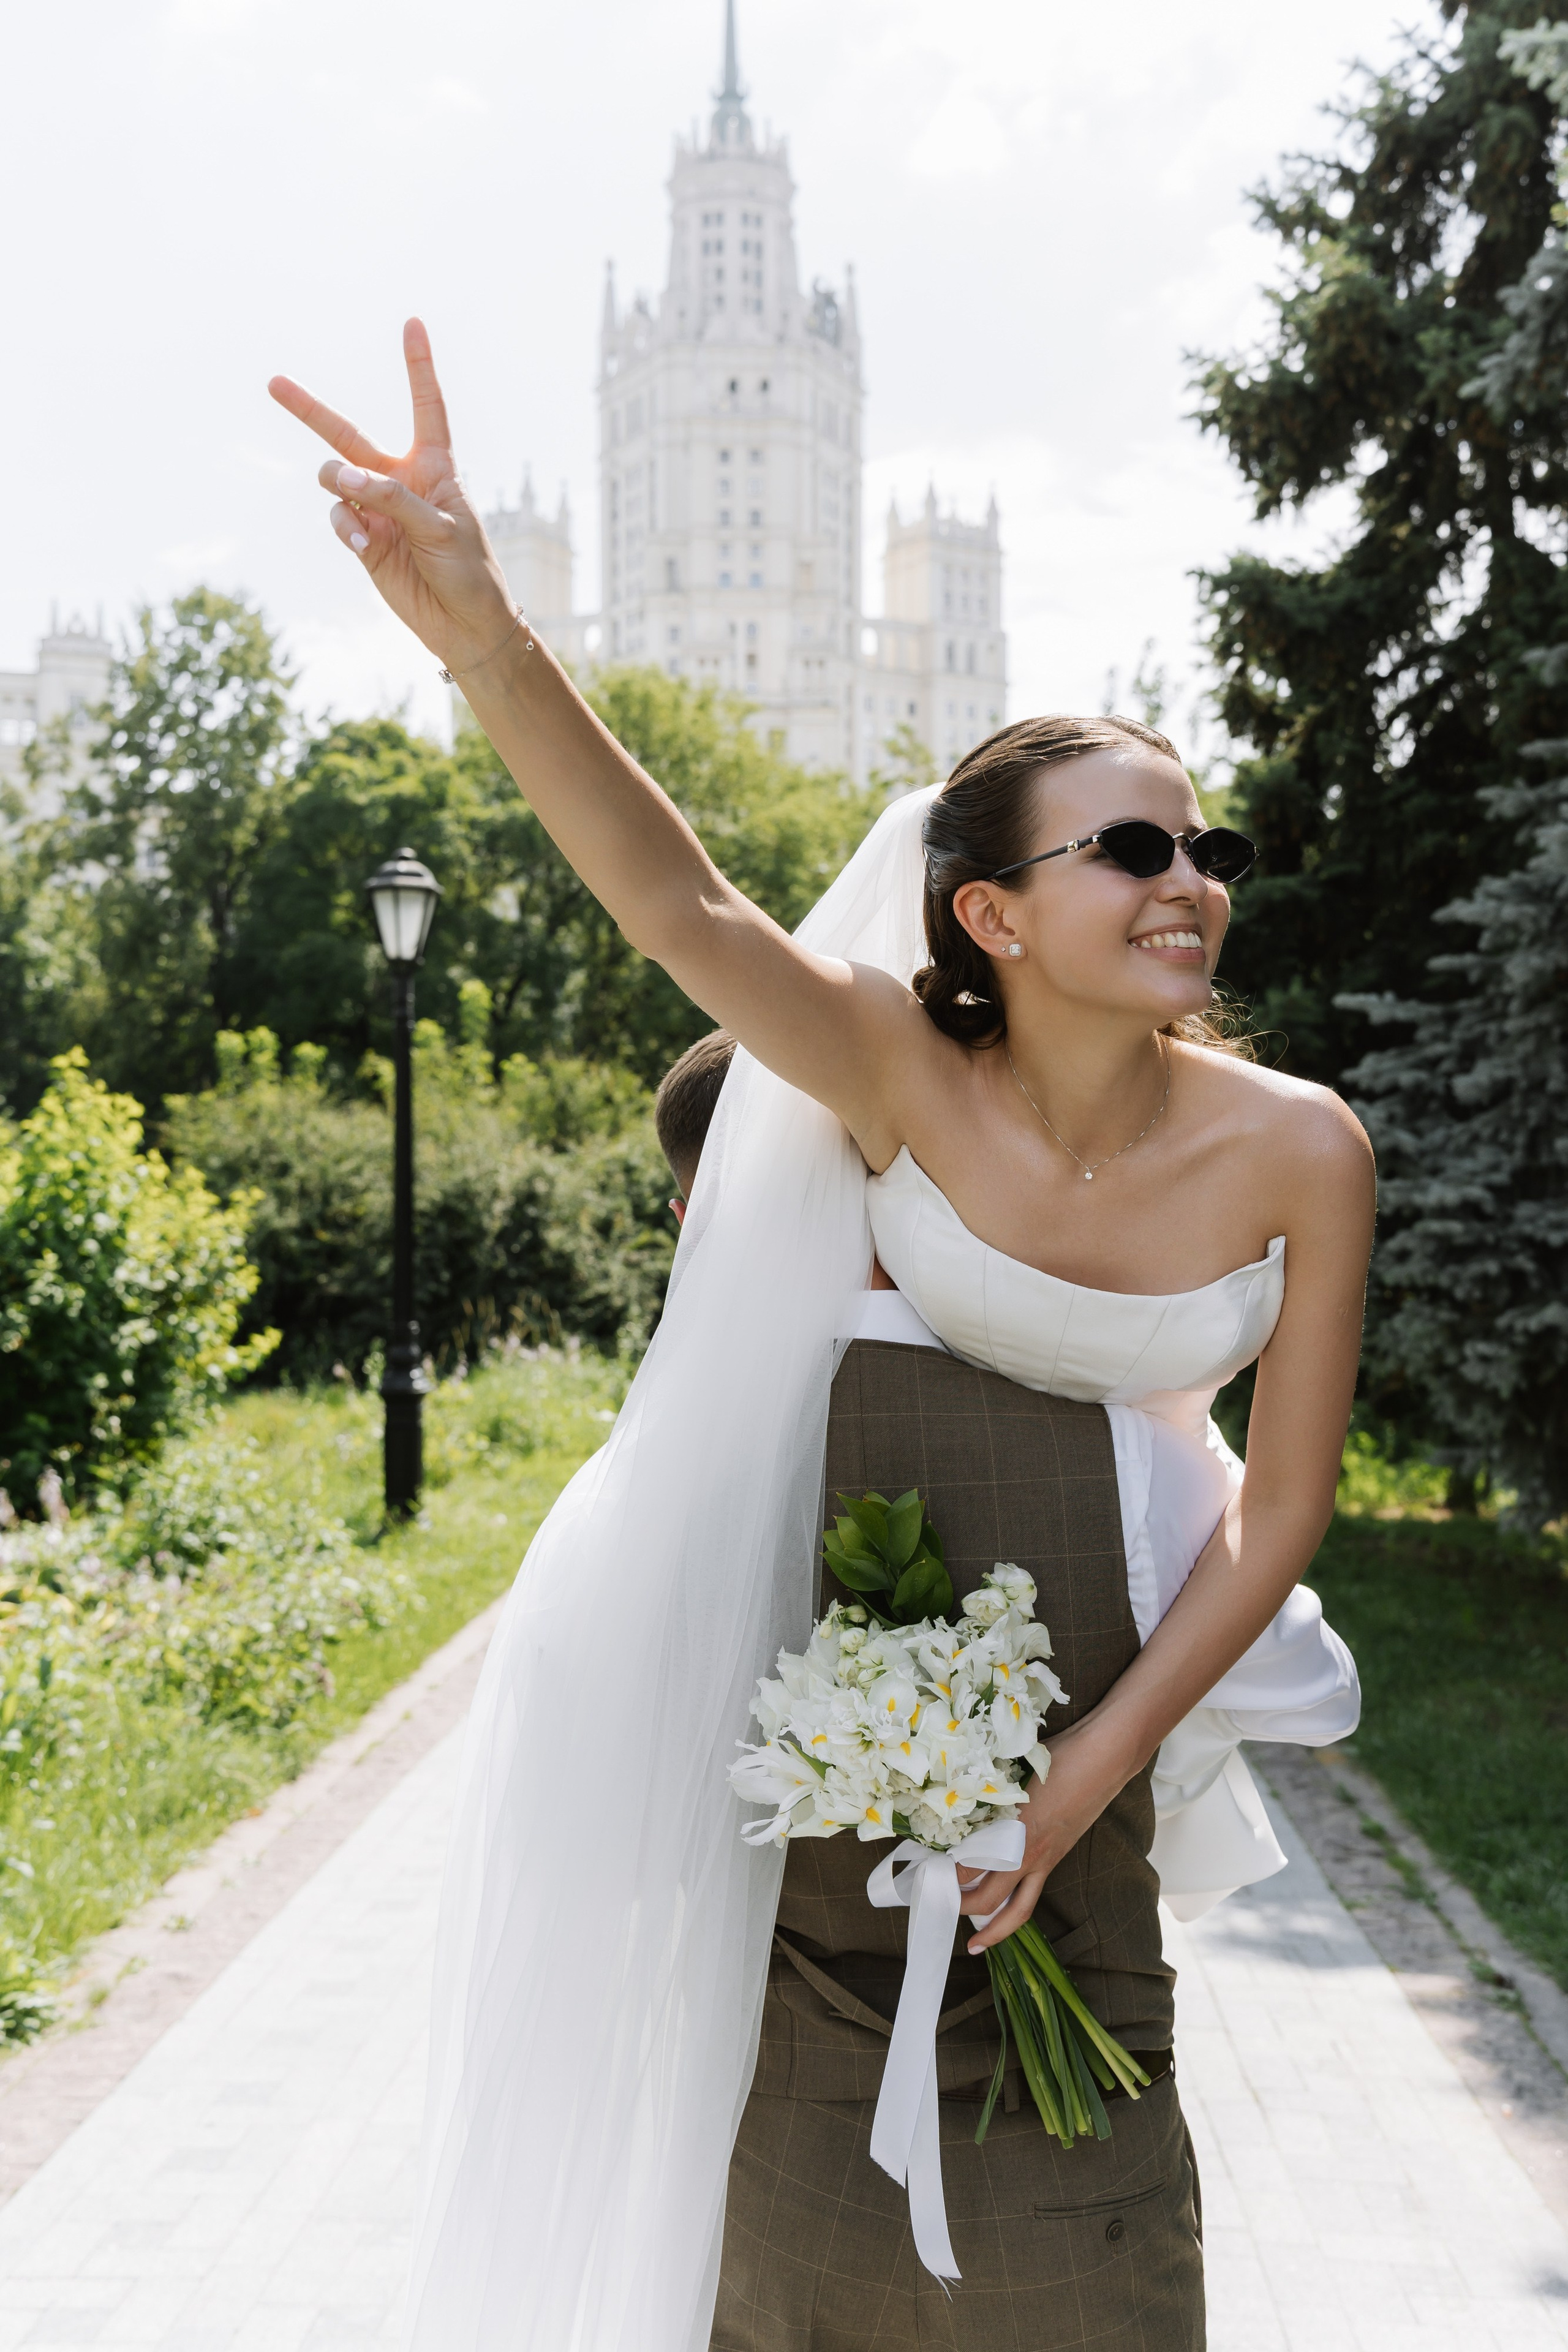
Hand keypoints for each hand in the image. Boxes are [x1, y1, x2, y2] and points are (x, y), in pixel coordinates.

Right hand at [268, 318, 515, 674]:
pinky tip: (367, 547)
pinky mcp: (363, 541)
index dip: (418, 366)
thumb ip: (391, 497)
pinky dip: (347, 528)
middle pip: (349, 435)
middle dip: (310, 410)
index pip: (426, 406)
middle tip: (273, 382)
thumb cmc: (469, 572)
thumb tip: (340, 476)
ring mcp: (377, 510)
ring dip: (341, 491)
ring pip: (336, 480)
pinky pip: (339, 518)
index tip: (412, 323)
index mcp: (434, 466)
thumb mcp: (439, 529)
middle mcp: (400, 480)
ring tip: (366, 524)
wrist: (464, 626)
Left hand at [955, 1717, 1130, 1954]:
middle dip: (962, 1909)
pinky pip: (1032, 1893)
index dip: (944, 1877)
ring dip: (995, 1929)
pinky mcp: (1058, 1857)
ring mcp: (1047, 1860)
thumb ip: (989, 1795)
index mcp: (1014, 1834)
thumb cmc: (1060, 1759)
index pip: (969, 1869)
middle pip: (990, 1900)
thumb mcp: (1014, 1774)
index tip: (922, 1876)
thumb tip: (959, 1802)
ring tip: (976, 1944)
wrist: (1104, 1759)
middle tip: (938, 1908)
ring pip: (1019, 1910)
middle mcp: (1029, 1854)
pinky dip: (1015, 1906)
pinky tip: (1003, 1906)